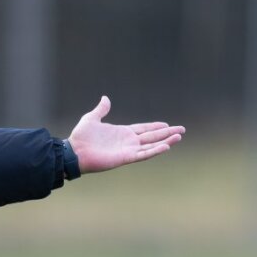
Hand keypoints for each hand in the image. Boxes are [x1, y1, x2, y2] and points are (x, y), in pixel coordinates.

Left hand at [67, 96, 183, 173]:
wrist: (74, 151)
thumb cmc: (81, 137)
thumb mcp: (92, 118)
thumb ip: (101, 110)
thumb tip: (105, 98)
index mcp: (121, 132)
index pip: (143, 129)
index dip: (154, 126)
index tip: (167, 124)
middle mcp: (127, 141)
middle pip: (151, 136)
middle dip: (166, 133)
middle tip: (182, 130)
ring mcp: (127, 150)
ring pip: (151, 145)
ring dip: (165, 141)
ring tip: (179, 136)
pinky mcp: (125, 158)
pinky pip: (143, 154)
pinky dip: (155, 150)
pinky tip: (166, 146)